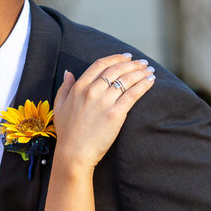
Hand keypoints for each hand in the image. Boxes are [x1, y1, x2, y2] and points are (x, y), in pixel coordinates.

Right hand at [52, 54, 153, 170]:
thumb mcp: (59, 107)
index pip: (100, 65)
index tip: (127, 57)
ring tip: (149, 70)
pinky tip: (151, 81)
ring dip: (141, 72)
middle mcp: (92, 91)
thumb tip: (69, 72)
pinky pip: (133, 94)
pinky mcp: (116, 114)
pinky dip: (144, 85)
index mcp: (78, 88)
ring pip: (127, 79)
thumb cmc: (67, 133)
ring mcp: (104, 102)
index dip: (116, 58)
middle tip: (142, 63)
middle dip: (132, 64)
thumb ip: (64, 88)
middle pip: (116, 70)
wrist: (74, 154)